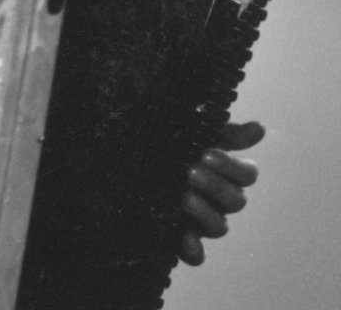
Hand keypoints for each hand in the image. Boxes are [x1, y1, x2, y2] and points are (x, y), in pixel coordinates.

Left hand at [178, 121, 264, 265]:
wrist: (125, 162)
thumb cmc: (167, 144)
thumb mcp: (192, 133)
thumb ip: (225, 133)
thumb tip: (260, 129)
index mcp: (226, 175)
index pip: (246, 175)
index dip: (232, 166)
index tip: (206, 154)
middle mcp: (219, 201)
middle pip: (235, 201)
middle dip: (215, 186)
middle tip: (191, 172)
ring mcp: (201, 222)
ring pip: (220, 227)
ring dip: (205, 213)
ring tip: (184, 197)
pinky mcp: (182, 239)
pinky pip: (196, 255)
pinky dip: (194, 250)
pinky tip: (185, 238)